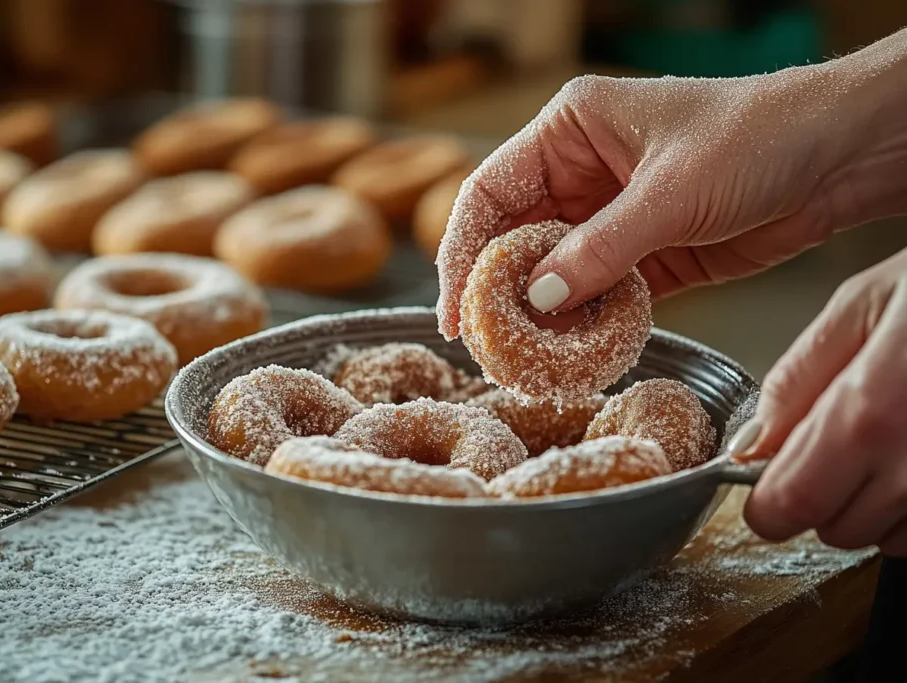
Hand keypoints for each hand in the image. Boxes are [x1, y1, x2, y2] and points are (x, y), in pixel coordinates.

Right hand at [437, 31, 906, 338]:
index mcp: (571, 129)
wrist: (844, 155)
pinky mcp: (647, 255)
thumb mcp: (670, 191)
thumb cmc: (760, 136)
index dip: (461, 250)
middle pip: (515, 239)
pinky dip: (587, 323)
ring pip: (555, 273)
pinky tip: (576, 351)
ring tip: (525, 359)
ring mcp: (613, 216)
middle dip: (498, 292)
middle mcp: (582, 171)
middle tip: (485, 346)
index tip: (453, 308)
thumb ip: (599, 249)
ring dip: (543, 316)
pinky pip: (599, 294)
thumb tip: (536, 301)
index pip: (491, 191)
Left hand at [739, 248, 906, 554]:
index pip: (788, 506)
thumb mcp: (865, 304)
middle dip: (823, 493)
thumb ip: (798, 379)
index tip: (767, 478)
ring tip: (900, 434)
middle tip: (843, 437)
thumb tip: (752, 442)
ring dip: (878, 502)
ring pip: (888, 538)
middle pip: (835, 528)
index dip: (768, 498)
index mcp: (873, 415)